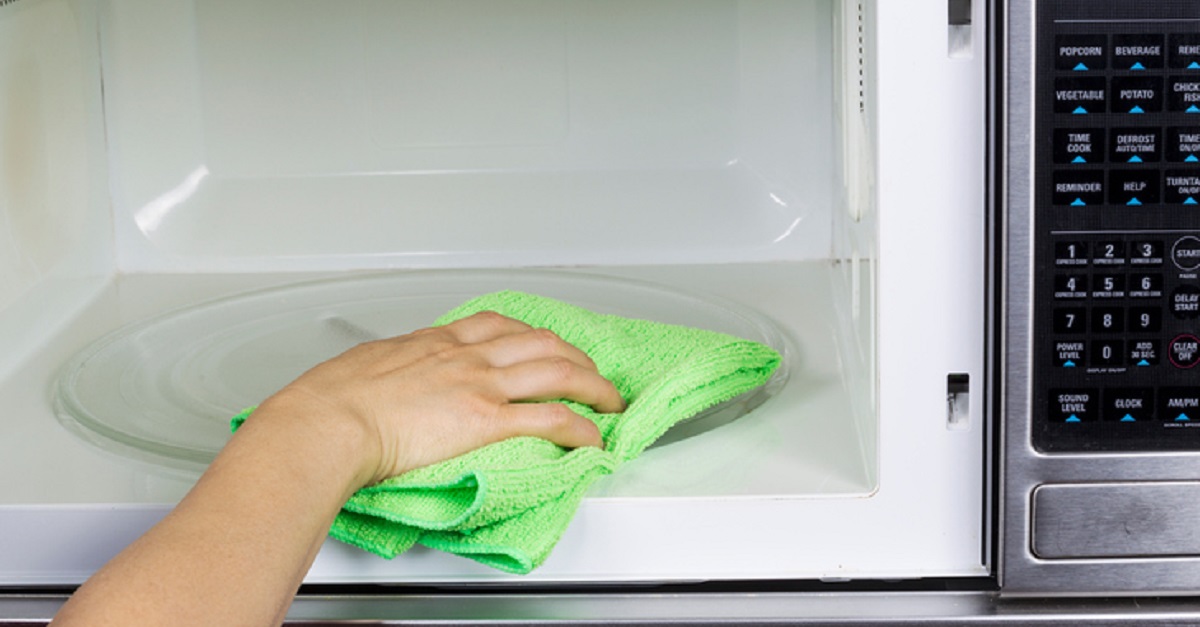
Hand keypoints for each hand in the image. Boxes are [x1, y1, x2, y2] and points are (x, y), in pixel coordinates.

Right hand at [252, 311, 624, 487]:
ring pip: (557, 371)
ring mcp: (478, 384)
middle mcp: (465, 356)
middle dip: (576, 357)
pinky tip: (594, 437)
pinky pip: (550, 418)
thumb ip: (390, 370)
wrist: (326, 423)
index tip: (544, 345)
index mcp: (434, 342)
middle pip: (540, 343)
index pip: (497, 325)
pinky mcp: (485, 420)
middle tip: (592, 375)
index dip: (531, 335)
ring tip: (610, 402)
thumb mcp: (364, 367)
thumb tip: (386, 381)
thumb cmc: (330, 401)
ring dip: (593, 387)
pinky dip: (581, 427)